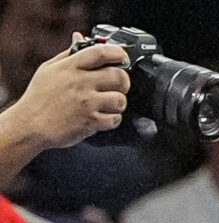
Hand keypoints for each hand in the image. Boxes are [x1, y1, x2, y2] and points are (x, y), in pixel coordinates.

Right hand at [2, 41, 128, 153]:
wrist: (30, 124)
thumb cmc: (39, 97)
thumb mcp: (49, 69)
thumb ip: (68, 53)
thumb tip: (79, 37)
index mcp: (69, 67)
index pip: (100, 53)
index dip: (118, 53)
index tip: (122, 57)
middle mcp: (80, 83)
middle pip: (118, 76)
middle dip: (123, 81)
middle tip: (117, 85)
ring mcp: (86, 103)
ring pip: (120, 99)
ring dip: (118, 103)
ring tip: (107, 103)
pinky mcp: (91, 121)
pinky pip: (115, 119)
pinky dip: (112, 119)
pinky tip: (102, 116)